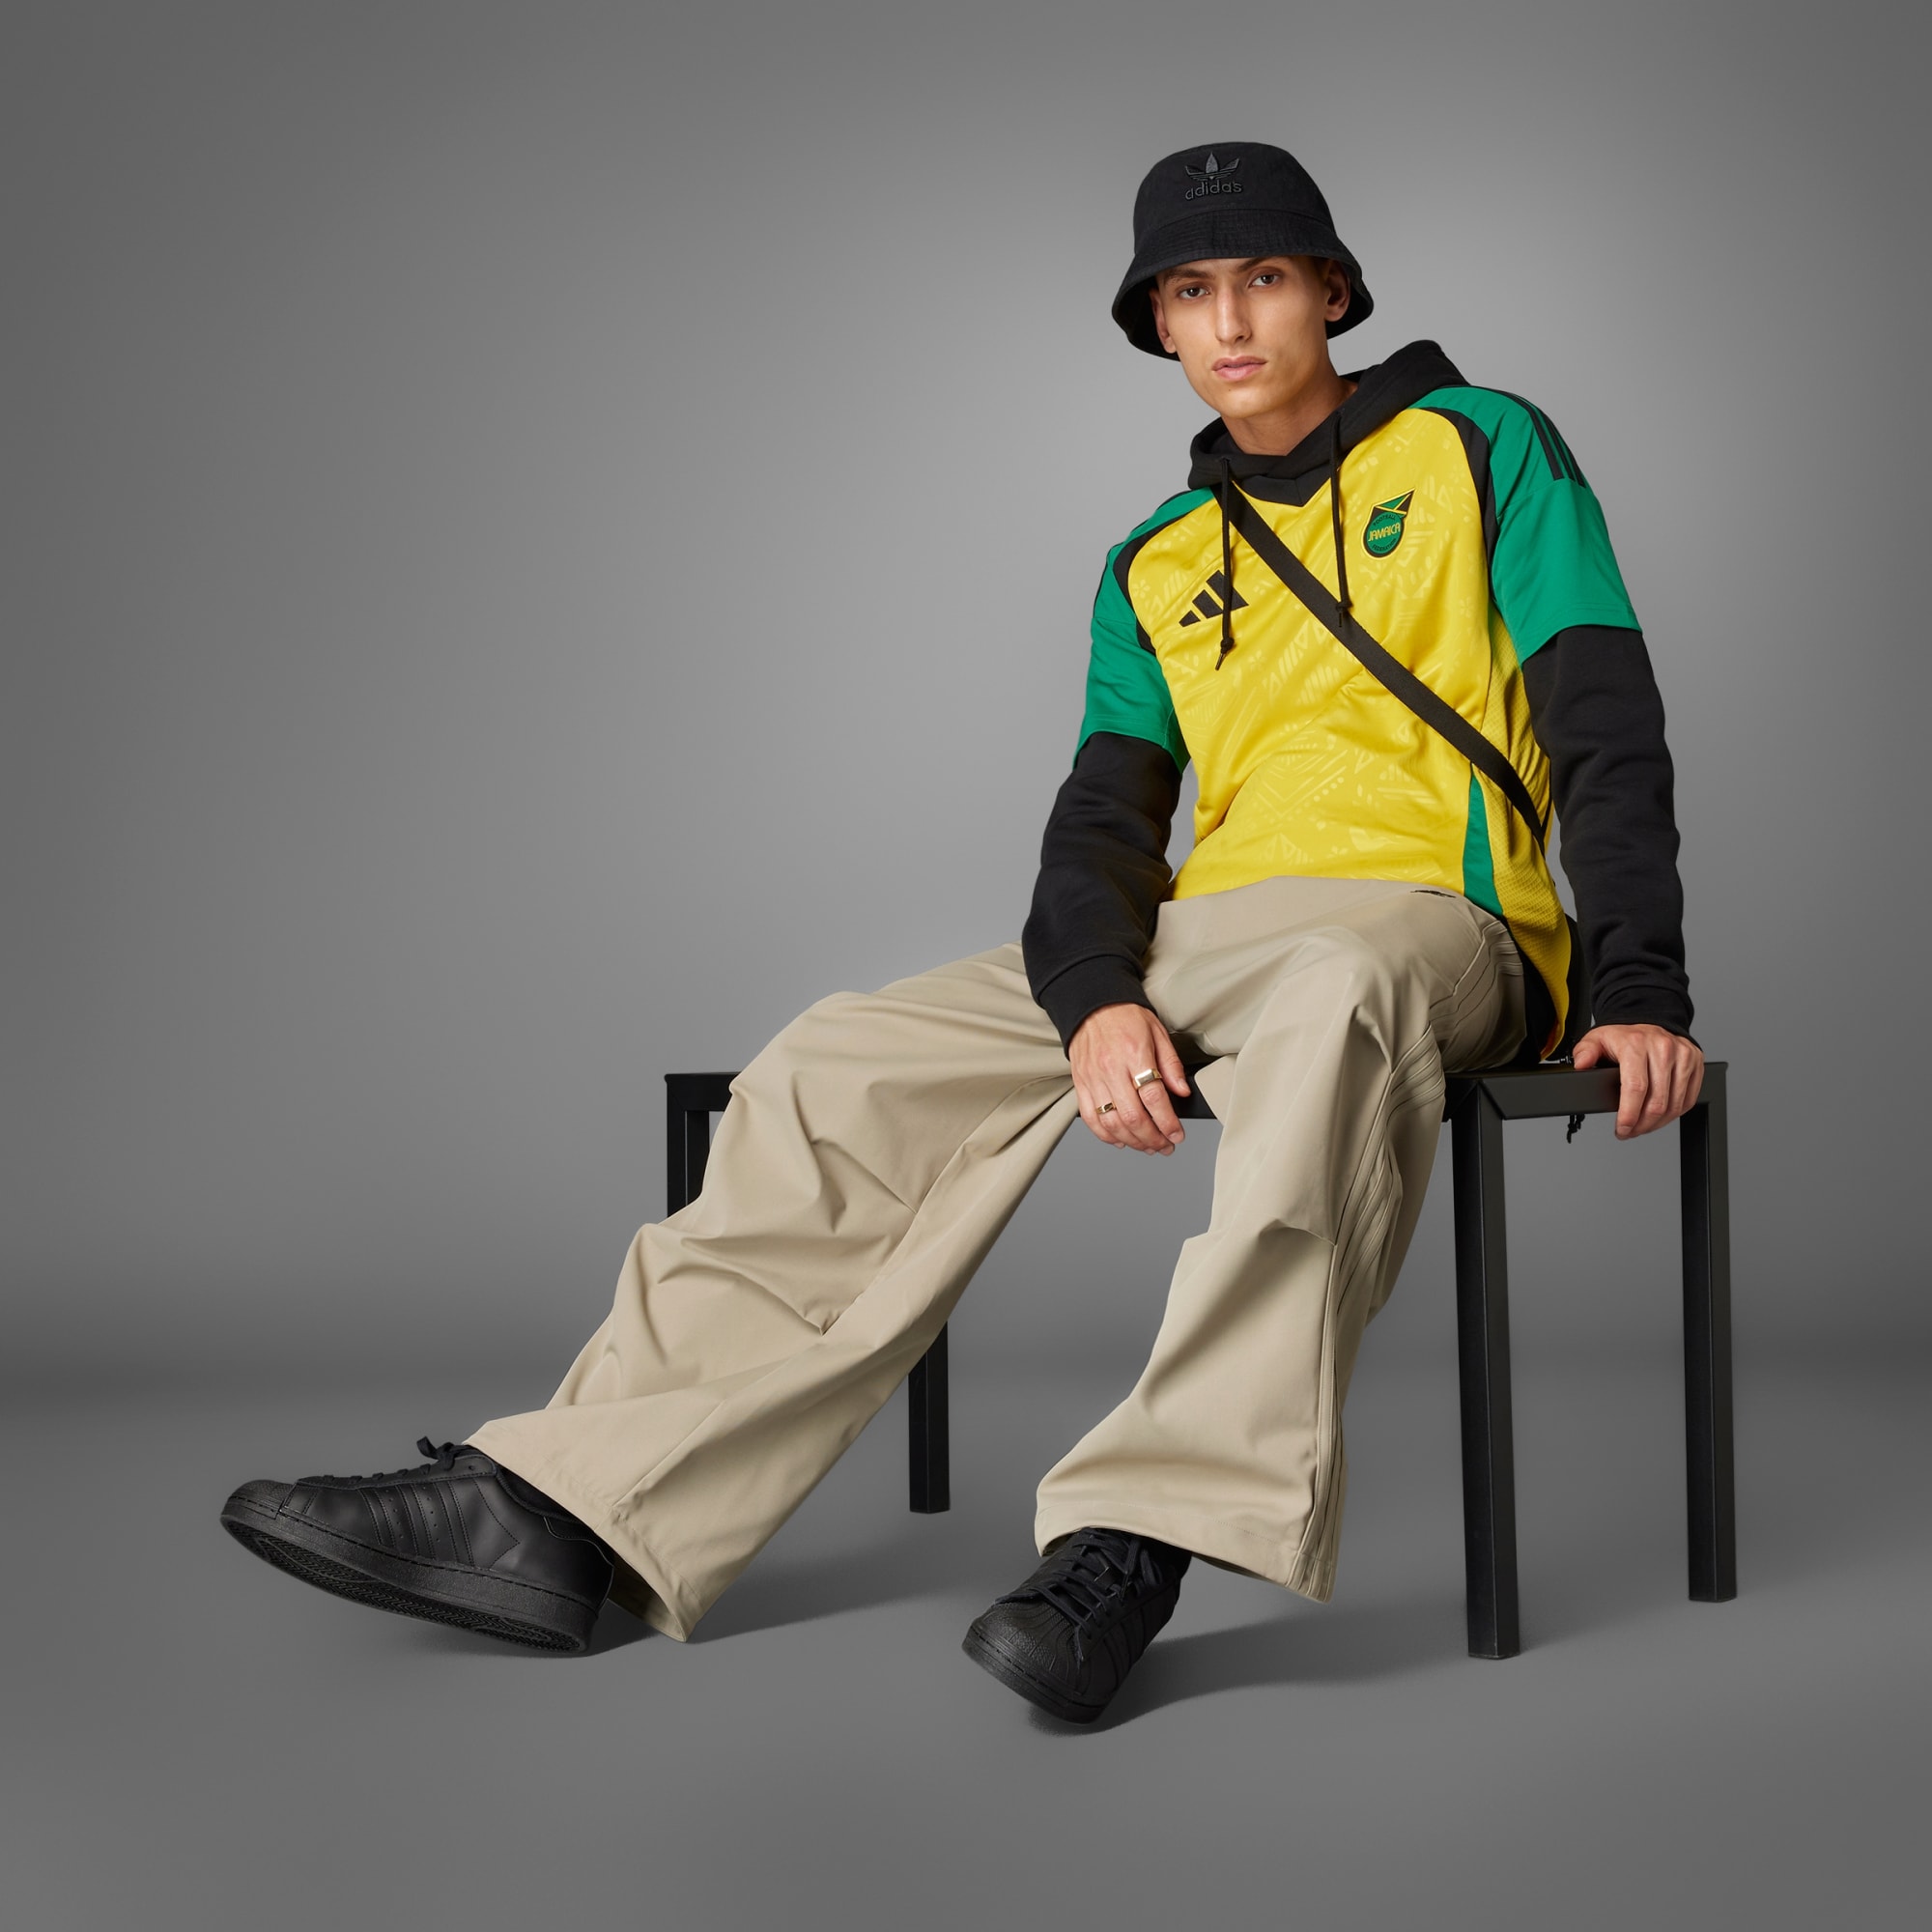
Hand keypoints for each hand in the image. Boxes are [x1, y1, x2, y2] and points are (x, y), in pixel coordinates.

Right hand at [1068, 1003, 1190, 1154]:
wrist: (1092, 1005)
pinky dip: (1105, 1135)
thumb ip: (1171, 1064)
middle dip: (1152, 1138)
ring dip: (1132, 1141)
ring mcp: (1093, 1078)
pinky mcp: (1081, 1084)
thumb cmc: (1125, 1016)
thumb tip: (1182, 1092)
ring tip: (1148, 1146)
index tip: (1177, 1134)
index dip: (1167, 1122)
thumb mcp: (1157, 1032)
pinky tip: (1121, 1140)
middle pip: (1132, 1116)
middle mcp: (1110, 1069)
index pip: (1153, 1096)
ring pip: (1111, 1123)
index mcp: (1134, 1053)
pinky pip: (1090, 1118)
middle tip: (1166, 1146)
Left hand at [1571, 1024, 1703, 1137]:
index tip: (1622, 1129)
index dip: (1629, 1115)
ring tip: (1642, 1127)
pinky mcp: (1696, 1062)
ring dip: (1657, 1124)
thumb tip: (1581, 1064)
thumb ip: (1585, 1052)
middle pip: (1657, 1102)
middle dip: (1642, 1125)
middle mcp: (1663, 1048)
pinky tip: (1660, 1117)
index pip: (1636, 1088)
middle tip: (1630, 1131)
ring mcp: (1683, 1055)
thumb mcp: (1597, 1039)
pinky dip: (1674, 1114)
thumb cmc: (1623, 1037)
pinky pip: (1689, 1099)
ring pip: (1674, 1104)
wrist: (1649, 1022)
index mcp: (1636, 1044)